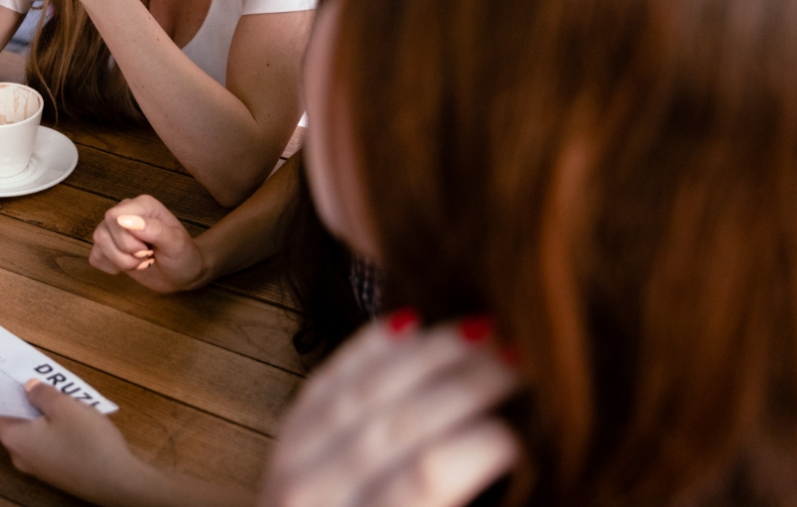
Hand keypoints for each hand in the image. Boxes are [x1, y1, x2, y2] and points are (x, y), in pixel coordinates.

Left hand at [0, 379, 149, 506]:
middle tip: (12, 370)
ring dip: (33, 408)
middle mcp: (20, 454)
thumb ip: (43, 394)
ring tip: (41, 384)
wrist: (120, 484)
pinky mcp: (55, 469)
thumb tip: (28, 387)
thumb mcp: (65, 408)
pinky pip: (43, 439)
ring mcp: (38, 465)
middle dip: (12, 395)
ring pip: (28, 429)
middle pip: (8, 419)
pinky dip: (46, 423)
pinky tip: (61, 410)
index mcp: (15, 438)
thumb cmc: (89, 444)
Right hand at [89, 195, 208, 292]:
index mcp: (142, 205)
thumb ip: (153, 229)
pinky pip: (95, 256)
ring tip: (141, 262)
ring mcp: (114, 230)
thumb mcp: (175, 243)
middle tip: (148, 256)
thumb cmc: (183, 255)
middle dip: (126, 254)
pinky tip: (128, 266)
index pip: (113, 216)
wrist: (182, 273)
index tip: (147, 249)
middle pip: (103, 232)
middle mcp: (124, 213)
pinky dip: (111, 267)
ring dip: (121, 261)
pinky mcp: (108, 248)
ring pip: (98, 243)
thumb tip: (124, 220)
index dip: (126, 239)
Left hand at [260, 314, 520, 506]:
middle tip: (522, 358)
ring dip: (427, 353)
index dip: (479, 444)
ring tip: (482, 329)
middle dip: (467, 384)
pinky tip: (411, 322)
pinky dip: (371, 347)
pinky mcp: (286, 435)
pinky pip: (331, 376)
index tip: (525, 428)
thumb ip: (451, 500)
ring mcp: (293, 460)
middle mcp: (316, 495)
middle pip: (399, 424)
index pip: (425, 476)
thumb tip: (516, 449)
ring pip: (365, 389)